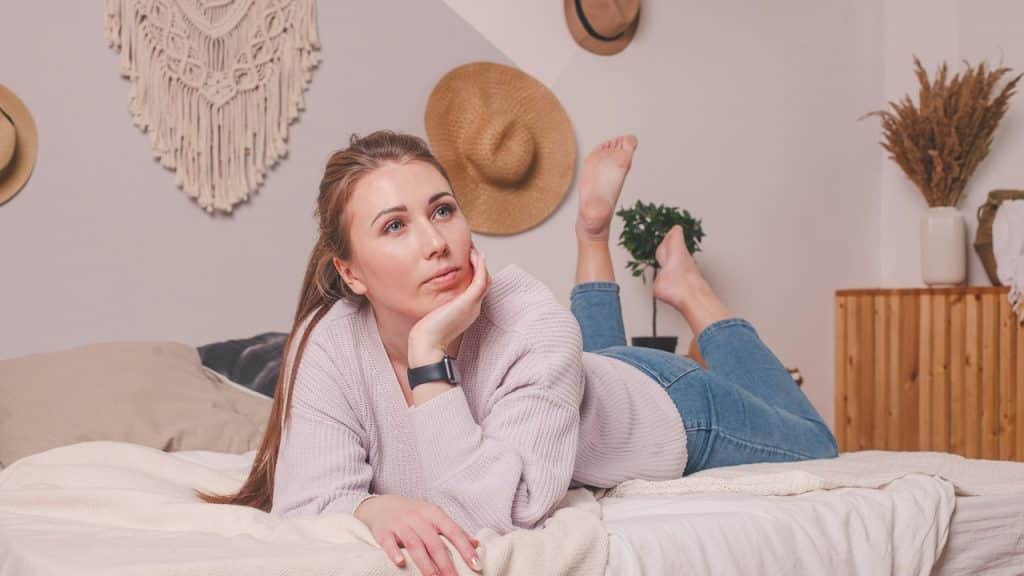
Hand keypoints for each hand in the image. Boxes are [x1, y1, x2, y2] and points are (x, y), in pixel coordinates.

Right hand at [354, 494, 482, 574]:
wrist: (379, 505)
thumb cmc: (412, 513)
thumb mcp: (433, 516)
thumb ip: (453, 530)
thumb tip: (476, 543)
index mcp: (434, 513)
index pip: (453, 532)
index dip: (465, 549)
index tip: (476, 565)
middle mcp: (418, 517)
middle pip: (434, 543)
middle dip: (446, 564)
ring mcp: (400, 524)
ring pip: (414, 544)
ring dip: (425, 564)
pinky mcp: (383, 531)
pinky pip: (388, 543)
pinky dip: (394, 552)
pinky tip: (401, 564)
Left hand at [409, 247, 489, 363]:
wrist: (427, 344)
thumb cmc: (426, 332)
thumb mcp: (435, 313)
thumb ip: (438, 303)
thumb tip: (427, 294)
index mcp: (467, 310)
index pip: (477, 287)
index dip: (475, 272)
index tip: (467, 259)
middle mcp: (474, 307)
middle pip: (484, 281)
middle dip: (479, 265)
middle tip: (472, 250)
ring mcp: (474, 304)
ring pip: (486, 278)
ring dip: (481, 262)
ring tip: (474, 249)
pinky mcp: (470, 300)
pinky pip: (481, 278)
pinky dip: (480, 266)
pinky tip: (474, 255)